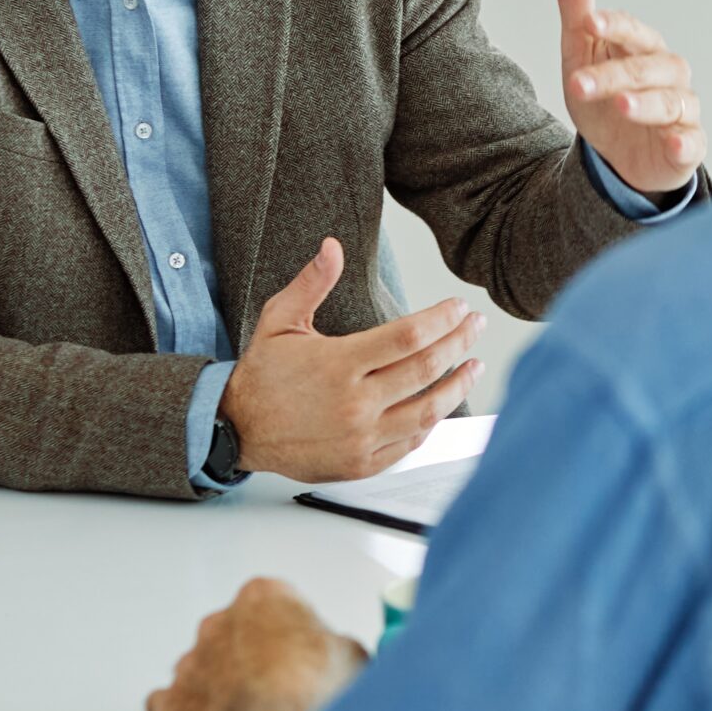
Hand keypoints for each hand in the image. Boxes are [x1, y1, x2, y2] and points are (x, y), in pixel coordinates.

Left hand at [147, 577, 367, 710]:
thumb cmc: (311, 691)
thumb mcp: (349, 654)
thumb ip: (332, 646)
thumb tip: (340, 659)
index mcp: (263, 596)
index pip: (272, 600)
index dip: (288, 627)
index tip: (301, 647)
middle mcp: (220, 622)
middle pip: (231, 629)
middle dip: (249, 651)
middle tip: (277, 680)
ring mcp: (192, 662)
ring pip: (200, 664)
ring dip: (217, 681)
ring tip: (247, 707)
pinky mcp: (172, 704)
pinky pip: (169, 703)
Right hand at [219, 238, 484, 481]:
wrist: (235, 430)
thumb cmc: (261, 374)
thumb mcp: (279, 321)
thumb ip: (311, 283)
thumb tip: (333, 246)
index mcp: (338, 364)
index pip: (409, 337)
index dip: (442, 319)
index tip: (459, 306)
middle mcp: (354, 404)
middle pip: (426, 369)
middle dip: (460, 343)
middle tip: (476, 325)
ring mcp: (360, 438)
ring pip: (428, 410)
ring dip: (458, 386)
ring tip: (476, 365)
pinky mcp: (361, 464)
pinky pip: (410, 443)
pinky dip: (431, 422)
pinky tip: (442, 403)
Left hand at [558, 0, 705, 196]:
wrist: (619, 157)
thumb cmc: (607, 97)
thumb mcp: (582, 53)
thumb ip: (577, 5)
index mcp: (643, 48)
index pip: (633, 30)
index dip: (614, 25)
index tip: (588, 22)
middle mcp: (669, 75)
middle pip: (647, 68)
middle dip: (613, 75)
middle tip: (578, 84)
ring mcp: (681, 110)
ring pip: (671, 102)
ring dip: (646, 103)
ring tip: (621, 105)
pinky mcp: (688, 145)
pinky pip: (693, 142)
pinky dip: (685, 142)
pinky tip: (673, 142)